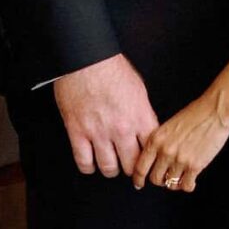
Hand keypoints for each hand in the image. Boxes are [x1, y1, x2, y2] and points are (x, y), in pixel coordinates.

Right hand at [53, 54, 156, 181]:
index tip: (148, 163)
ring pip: (109, 168)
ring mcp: (98, 132)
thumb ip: (143, 113)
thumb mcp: (138, 89)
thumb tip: (145, 129)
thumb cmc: (111, 68)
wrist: (85, 59)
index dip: (150, 159)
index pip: (151, 150)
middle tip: (129, 167)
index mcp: (139, 116)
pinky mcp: (77, 132)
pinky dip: (88, 167)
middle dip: (132, 169)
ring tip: (111, 166)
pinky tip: (91, 163)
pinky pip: (84, 162)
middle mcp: (121, 128)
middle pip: (132, 165)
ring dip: (111, 170)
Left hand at [133, 89, 228, 193]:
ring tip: (180, 178)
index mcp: (156, 139)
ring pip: (170, 184)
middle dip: (160, 181)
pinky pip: (186, 185)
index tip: (139, 183)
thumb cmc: (195, 114)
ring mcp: (179, 160)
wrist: (215, 110)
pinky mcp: (195, 166)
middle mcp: (165, 151)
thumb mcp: (169, 126)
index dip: (138, 178)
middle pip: (155, 179)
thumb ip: (160, 142)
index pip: (140, 167)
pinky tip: (191, 181)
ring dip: (175, 183)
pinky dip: (188, 186)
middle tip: (165, 178)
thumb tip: (156, 158)